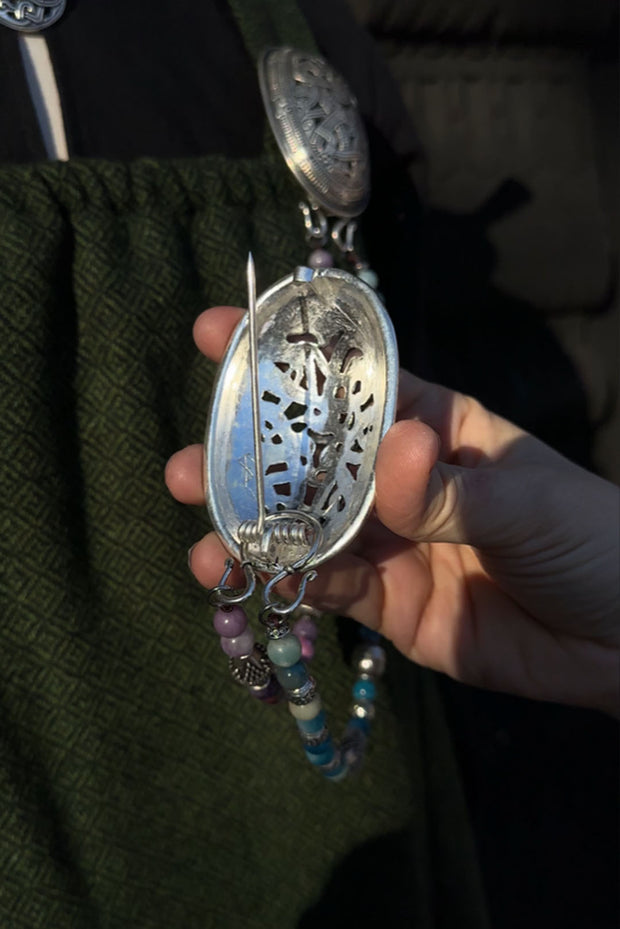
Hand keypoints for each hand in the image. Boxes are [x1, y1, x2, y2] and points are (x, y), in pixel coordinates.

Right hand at [166, 306, 619, 715]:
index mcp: (433, 425)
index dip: (287, 357)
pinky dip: (286, 580)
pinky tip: (247, 578)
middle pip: (310, 459)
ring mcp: (387, 540)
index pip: (351, 382)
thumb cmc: (592, 540)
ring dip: (251, 527)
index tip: (218, 333)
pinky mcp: (384, 601)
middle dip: (249, 457)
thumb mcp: (528, 500)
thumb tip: (392, 454)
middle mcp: (398, 478)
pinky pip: (324, 585)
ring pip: (305, 526)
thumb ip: (451, 488)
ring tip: (203, 531)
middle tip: (191, 463)